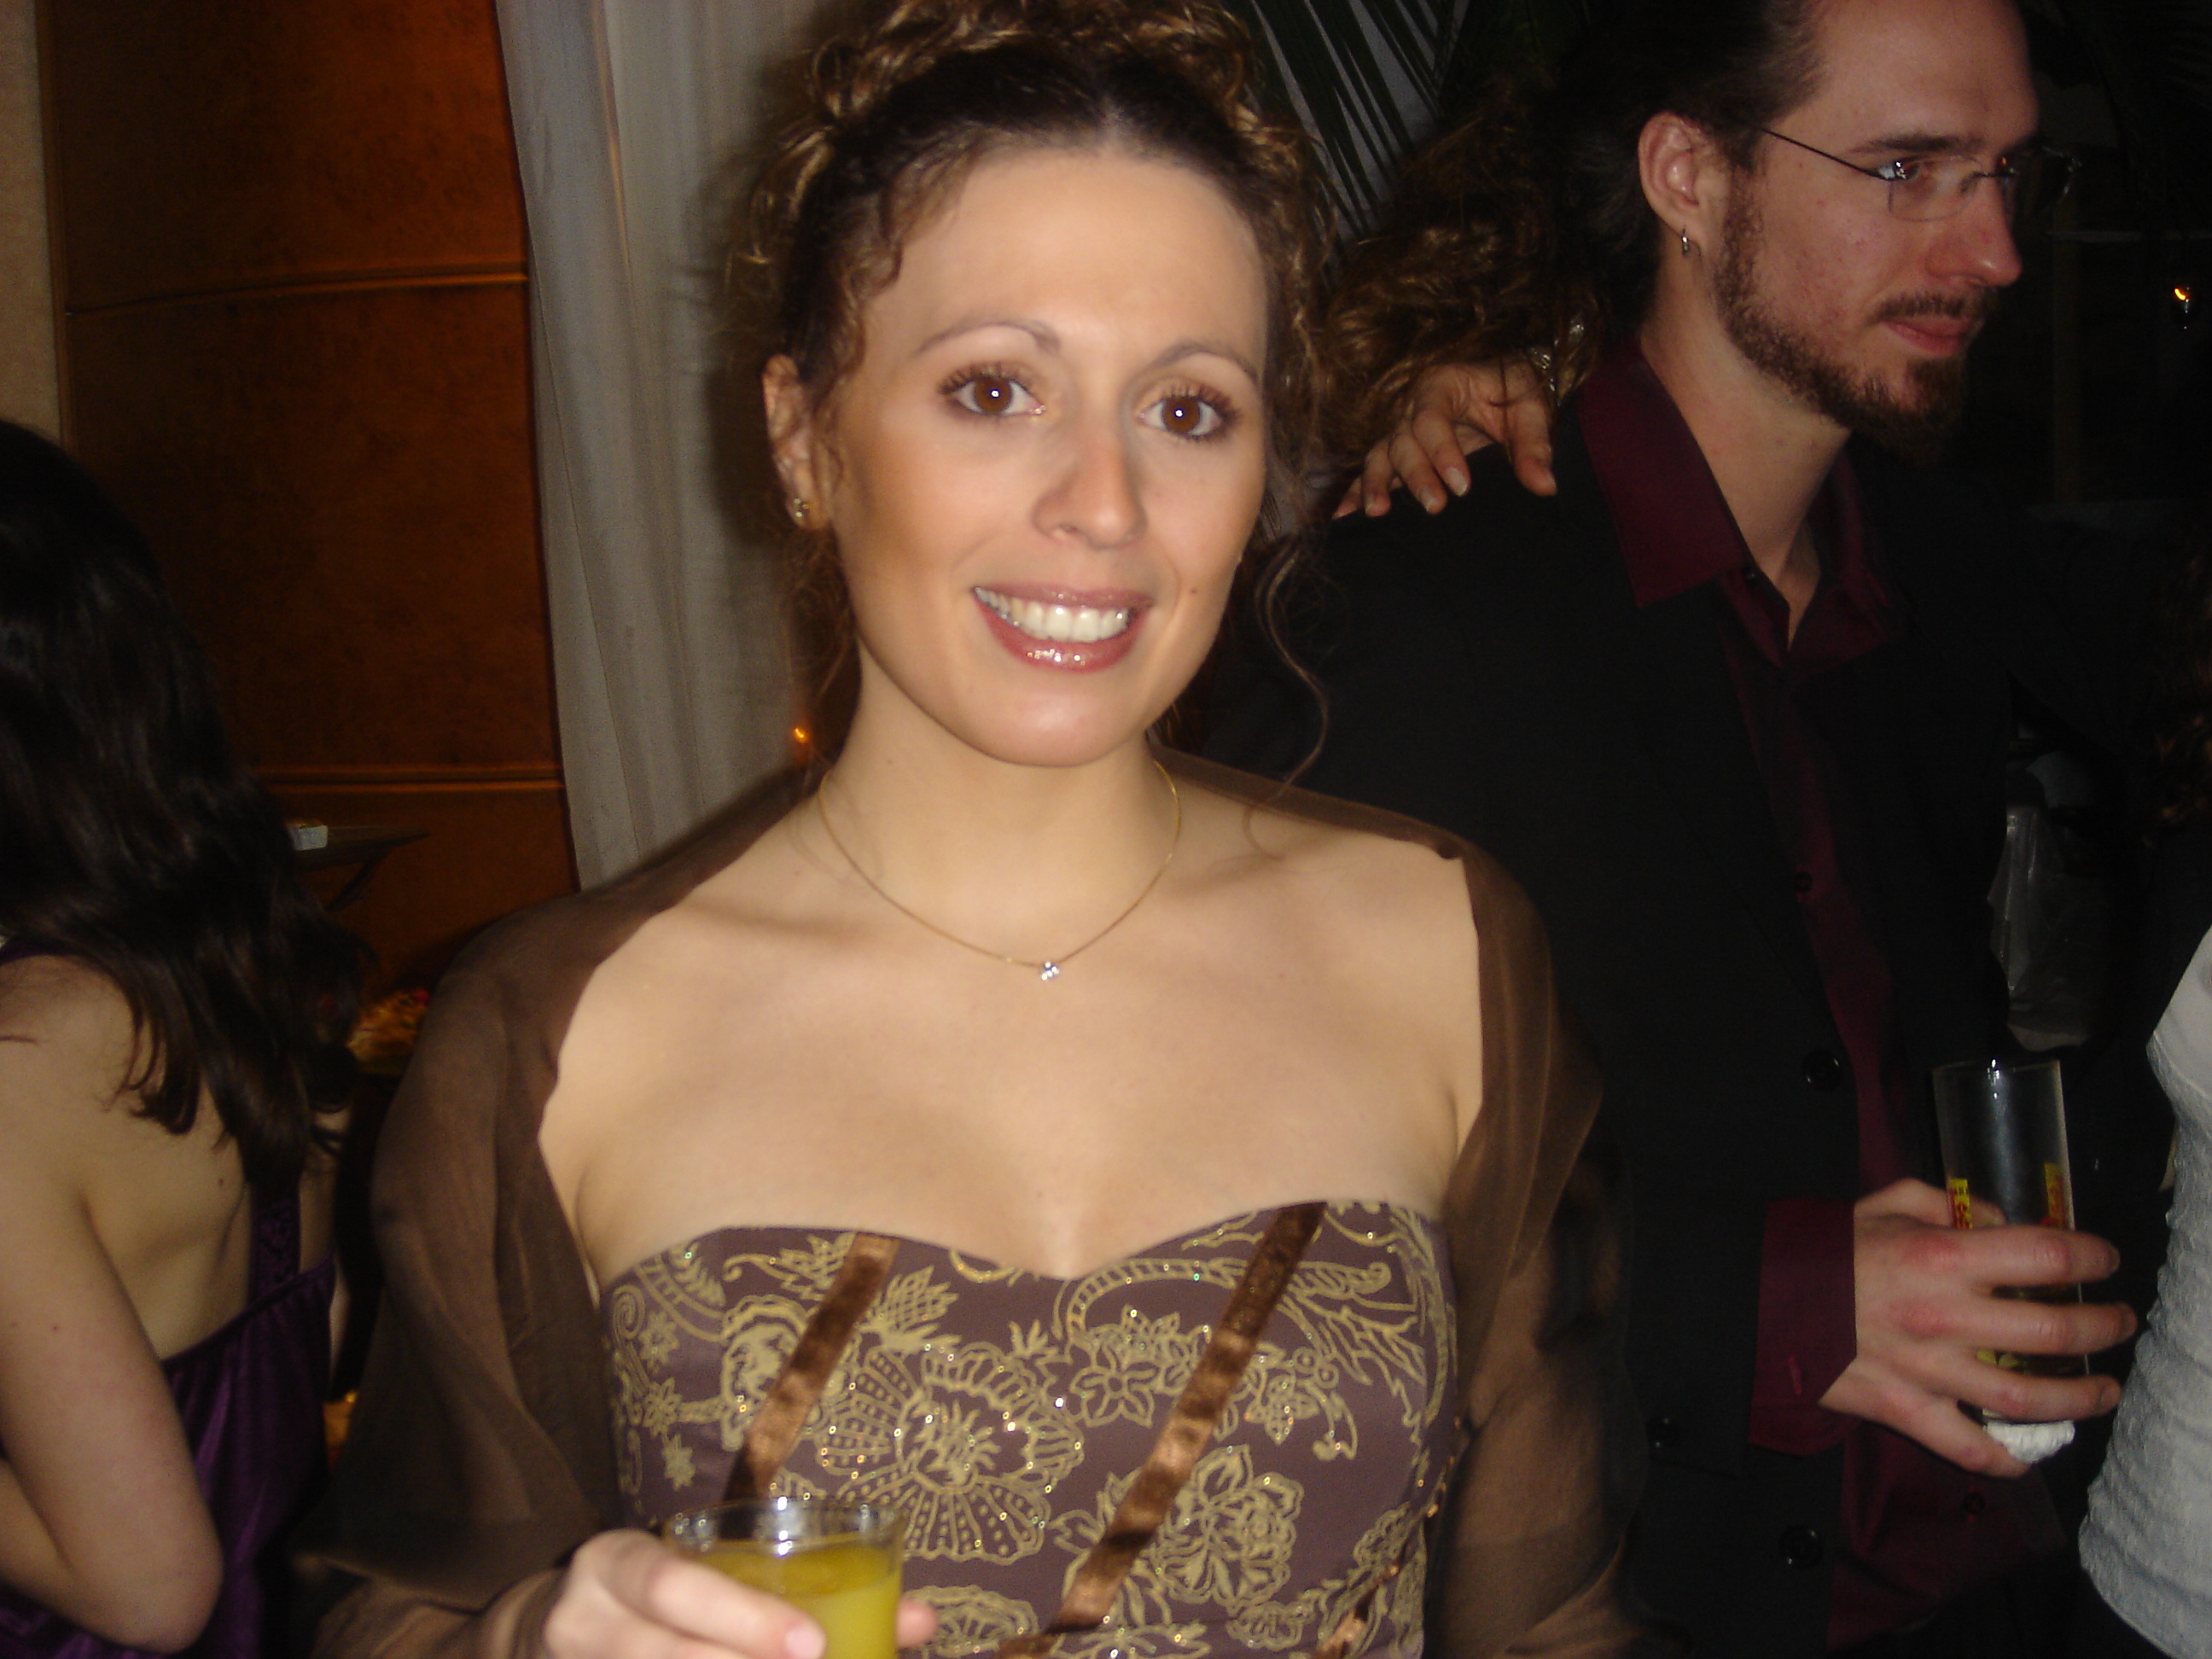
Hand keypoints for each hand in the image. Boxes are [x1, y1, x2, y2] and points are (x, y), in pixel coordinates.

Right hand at [544, 1530, 938, 1658]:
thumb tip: (922, 1621)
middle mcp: (582, 1620)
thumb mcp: (707, 1571)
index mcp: (614, 1562)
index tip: (812, 1641)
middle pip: (662, 1655)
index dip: (739, 1617)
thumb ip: (795, 1585)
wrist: (549, 1626)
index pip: (669, 1585)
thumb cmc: (661, 1593)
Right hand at [1336, 359, 1558, 517]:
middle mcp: (1411, 407)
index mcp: (1441, 385)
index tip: (1462, 486)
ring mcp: (1400, 431)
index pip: (1432, 419)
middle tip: (1435, 507)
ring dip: (1376, 485)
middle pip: (1402, 441)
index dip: (1442, 452)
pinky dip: (1356, 493)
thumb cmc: (1511, 391)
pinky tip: (1344, 518)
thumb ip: (1535, 446)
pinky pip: (1372, 471)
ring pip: (1380, 456)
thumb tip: (1544, 486)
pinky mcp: (1396, 453)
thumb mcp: (1529, 410)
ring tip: (1378, 513)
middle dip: (1416, 475)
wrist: (1497, 383)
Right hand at [1820, 1179, 2134, 1476]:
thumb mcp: (1881, 1202)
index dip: (2089, 1256)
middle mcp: (1945, 1315)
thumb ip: (1944, 1204)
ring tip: (2102, 1391)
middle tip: (2118, 1322)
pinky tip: (2027, 1454)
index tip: (2104, 1260)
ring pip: (2028, 1396)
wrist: (1757, 1297)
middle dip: (2103, 1326)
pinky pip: (1966, 1446)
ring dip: (2079, 1397)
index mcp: (1939, 1255)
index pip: (2045, 1255)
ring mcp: (1927, 1370)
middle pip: (2055, 1329)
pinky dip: (2004, 1458)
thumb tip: (1997, 1221)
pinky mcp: (1903, 1408)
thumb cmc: (1822, 1247)